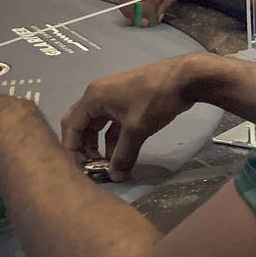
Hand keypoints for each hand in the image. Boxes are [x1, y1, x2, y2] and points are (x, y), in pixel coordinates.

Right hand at [60, 58, 194, 180]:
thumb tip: (115, 178)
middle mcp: (98, 96)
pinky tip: (120, 156)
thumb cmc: (154, 100)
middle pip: (81, 125)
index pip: (71, 126)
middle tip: (92, 168)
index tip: (80, 169)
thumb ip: (123, 155)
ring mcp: (113, 98)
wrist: (183, 79)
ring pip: (98, 126)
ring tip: (107, 166)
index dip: (72, 149)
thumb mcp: (136, 130)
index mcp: (93, 98)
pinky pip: (112, 124)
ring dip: (99, 145)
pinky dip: (113, 139)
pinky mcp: (126, 102)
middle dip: (84, 147)